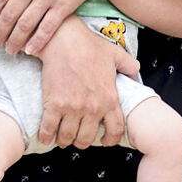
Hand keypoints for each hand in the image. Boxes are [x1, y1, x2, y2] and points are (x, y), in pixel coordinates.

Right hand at [36, 19, 140, 148]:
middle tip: (76, 138)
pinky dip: (46, 136)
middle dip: (81, 141)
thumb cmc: (88, 45)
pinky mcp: (54, 104)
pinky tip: (45, 136)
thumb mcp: (115, 54)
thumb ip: (129, 66)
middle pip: (87, 138)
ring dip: (64, 140)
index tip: (103, 141)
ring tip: (61, 137)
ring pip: (68, 137)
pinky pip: (49, 129)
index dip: (109, 140)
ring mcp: (73, 107)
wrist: (63, 39)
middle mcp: (93, 107)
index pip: (115, 130)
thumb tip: (135, 75)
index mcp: (109, 98)